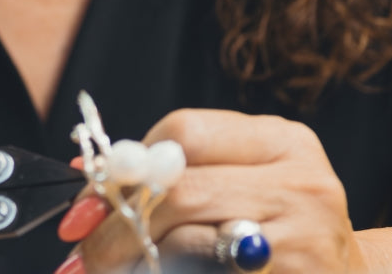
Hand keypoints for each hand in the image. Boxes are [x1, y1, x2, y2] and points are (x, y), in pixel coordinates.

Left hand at [61, 109, 366, 273]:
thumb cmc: (281, 235)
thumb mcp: (242, 187)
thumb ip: (177, 175)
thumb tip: (88, 178)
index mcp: (283, 141)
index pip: (184, 131)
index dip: (128, 167)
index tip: (90, 200)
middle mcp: (303, 182)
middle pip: (180, 189)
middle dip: (118, 223)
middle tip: (84, 250)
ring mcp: (307, 237)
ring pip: (186, 241)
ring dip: (134, 259)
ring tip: (106, 268)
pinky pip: (200, 273)